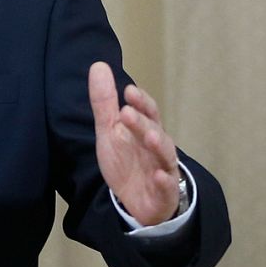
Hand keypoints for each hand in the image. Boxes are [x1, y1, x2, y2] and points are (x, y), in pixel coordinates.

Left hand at [89, 62, 181, 225]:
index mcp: (146, 131)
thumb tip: (98, 66)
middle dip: (142, 122)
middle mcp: (157, 148)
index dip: (141, 102)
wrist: (136, 201)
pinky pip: (167, 187)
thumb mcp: (110, 131)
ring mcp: (163, 170)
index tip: (128, 91)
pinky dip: (164, 181)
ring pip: (165, 156)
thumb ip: (104, 102)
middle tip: (127, 112)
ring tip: (149, 136)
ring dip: (158, 145)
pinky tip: (158, 176)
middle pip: (154, 132)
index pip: (148, 113)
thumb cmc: (127, 161)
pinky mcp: (164, 193)